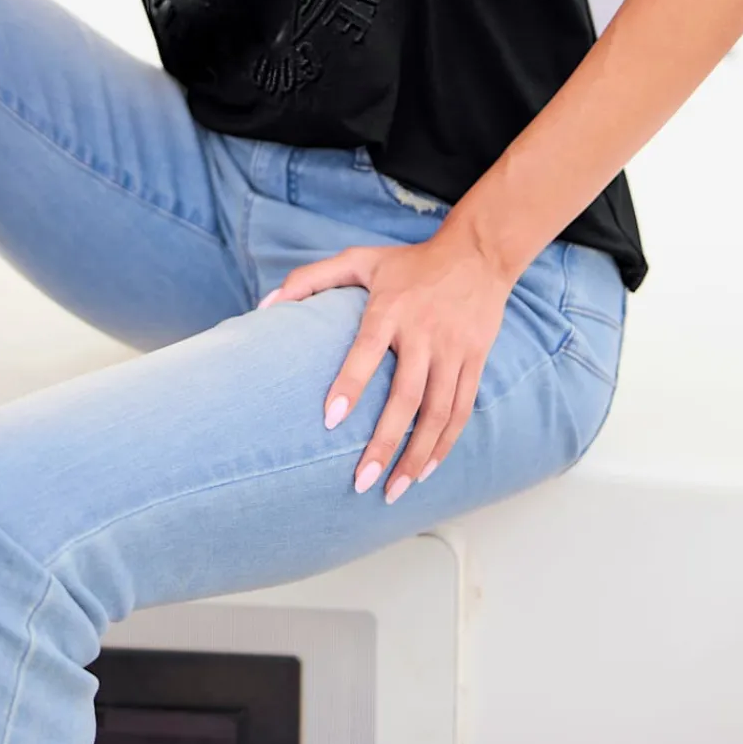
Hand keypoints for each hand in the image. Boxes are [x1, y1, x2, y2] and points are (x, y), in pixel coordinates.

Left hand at [258, 227, 511, 503]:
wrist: (478, 254)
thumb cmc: (410, 262)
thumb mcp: (359, 259)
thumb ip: (310, 279)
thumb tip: (264, 304)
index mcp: (391, 309)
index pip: (368, 349)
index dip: (350, 384)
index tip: (330, 419)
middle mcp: (425, 332)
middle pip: (407, 396)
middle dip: (385, 443)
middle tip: (362, 481)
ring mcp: (454, 350)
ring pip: (438, 413)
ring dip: (417, 455)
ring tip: (394, 490)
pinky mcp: (475, 360)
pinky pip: (462, 409)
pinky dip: (445, 444)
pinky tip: (426, 469)